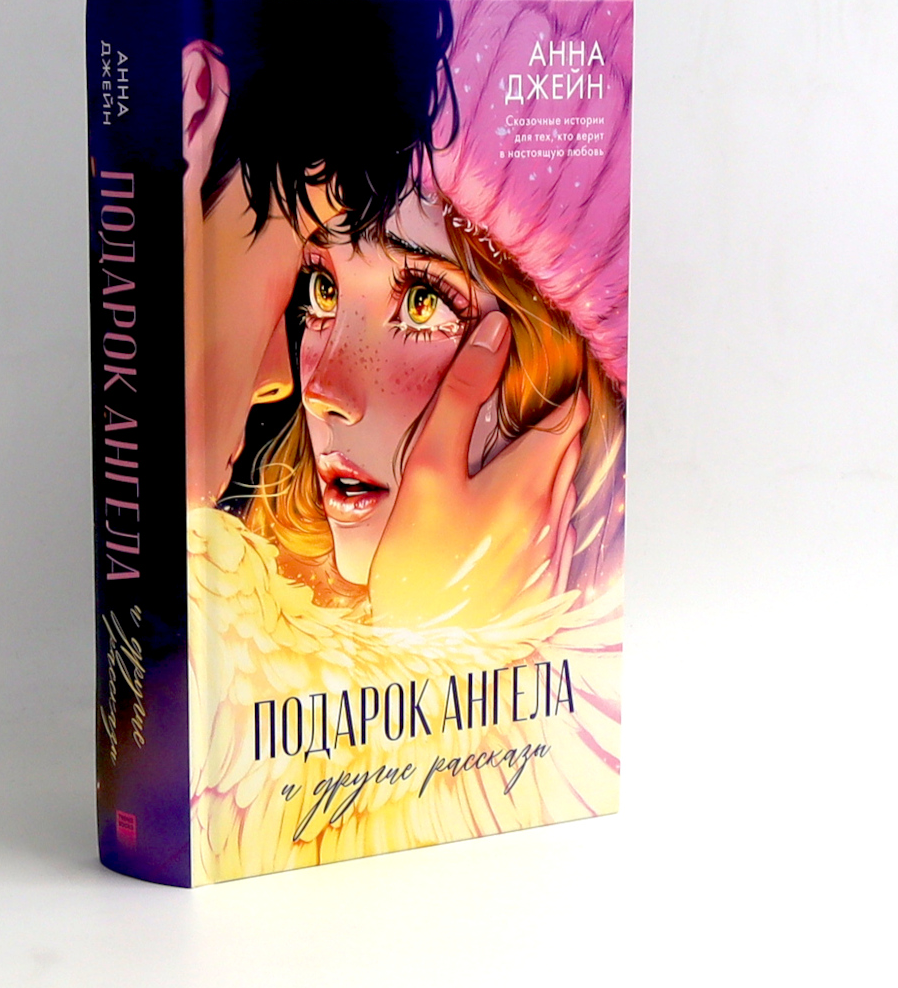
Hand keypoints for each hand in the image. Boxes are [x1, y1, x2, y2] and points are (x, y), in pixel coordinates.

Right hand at [369, 311, 587, 629]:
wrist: (423, 652)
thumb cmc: (417, 559)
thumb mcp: (427, 468)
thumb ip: (460, 397)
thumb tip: (494, 335)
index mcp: (529, 484)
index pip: (567, 419)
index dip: (565, 390)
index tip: (556, 372)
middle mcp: (552, 520)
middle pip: (570, 455)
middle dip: (560, 426)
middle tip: (541, 403)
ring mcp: (551, 558)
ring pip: (566, 495)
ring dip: (554, 469)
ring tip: (527, 452)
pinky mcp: (545, 590)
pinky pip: (559, 535)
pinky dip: (547, 512)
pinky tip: (517, 515)